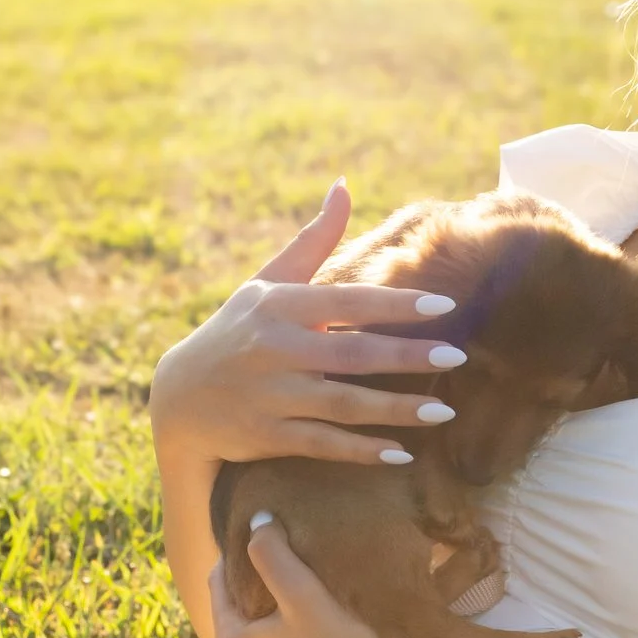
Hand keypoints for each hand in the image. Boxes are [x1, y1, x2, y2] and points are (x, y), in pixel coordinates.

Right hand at [150, 179, 468, 468]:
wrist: (178, 397)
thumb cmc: (237, 329)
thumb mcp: (267, 282)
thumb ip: (314, 240)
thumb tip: (345, 184)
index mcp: (279, 306)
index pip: (346, 301)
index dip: (394, 304)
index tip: (444, 305)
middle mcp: (274, 349)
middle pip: (351, 355)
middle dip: (406, 356)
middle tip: (459, 355)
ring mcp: (270, 396)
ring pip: (343, 405)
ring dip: (395, 410)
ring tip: (445, 410)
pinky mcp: (266, 436)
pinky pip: (322, 444)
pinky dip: (360, 450)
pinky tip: (402, 453)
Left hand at [207, 516, 415, 637]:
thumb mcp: (302, 594)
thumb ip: (272, 554)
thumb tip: (256, 520)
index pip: (218, 583)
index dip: (238, 553)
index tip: (262, 530)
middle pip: (235, 607)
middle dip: (253, 579)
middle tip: (281, 551)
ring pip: (254, 629)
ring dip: (269, 604)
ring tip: (296, 579)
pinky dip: (281, 629)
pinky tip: (307, 618)